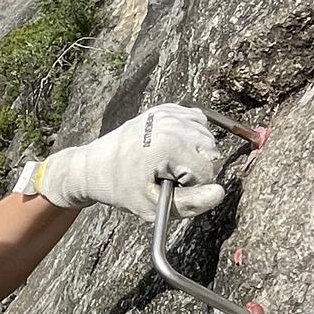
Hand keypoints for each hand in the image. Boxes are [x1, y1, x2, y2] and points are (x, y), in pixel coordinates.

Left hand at [15, 104, 221, 219]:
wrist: (94, 166)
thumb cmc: (120, 188)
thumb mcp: (152, 205)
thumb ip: (190, 204)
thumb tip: (219, 194)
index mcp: (169, 143)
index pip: (208, 171)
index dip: (192, 187)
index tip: (167, 187)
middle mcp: (172, 121)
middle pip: (211, 152)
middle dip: (195, 169)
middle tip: (166, 176)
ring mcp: (169, 111)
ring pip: (206, 138)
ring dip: (193, 154)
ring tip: (165, 163)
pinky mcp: (166, 108)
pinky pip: (196, 123)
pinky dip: (190, 137)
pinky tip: (170, 149)